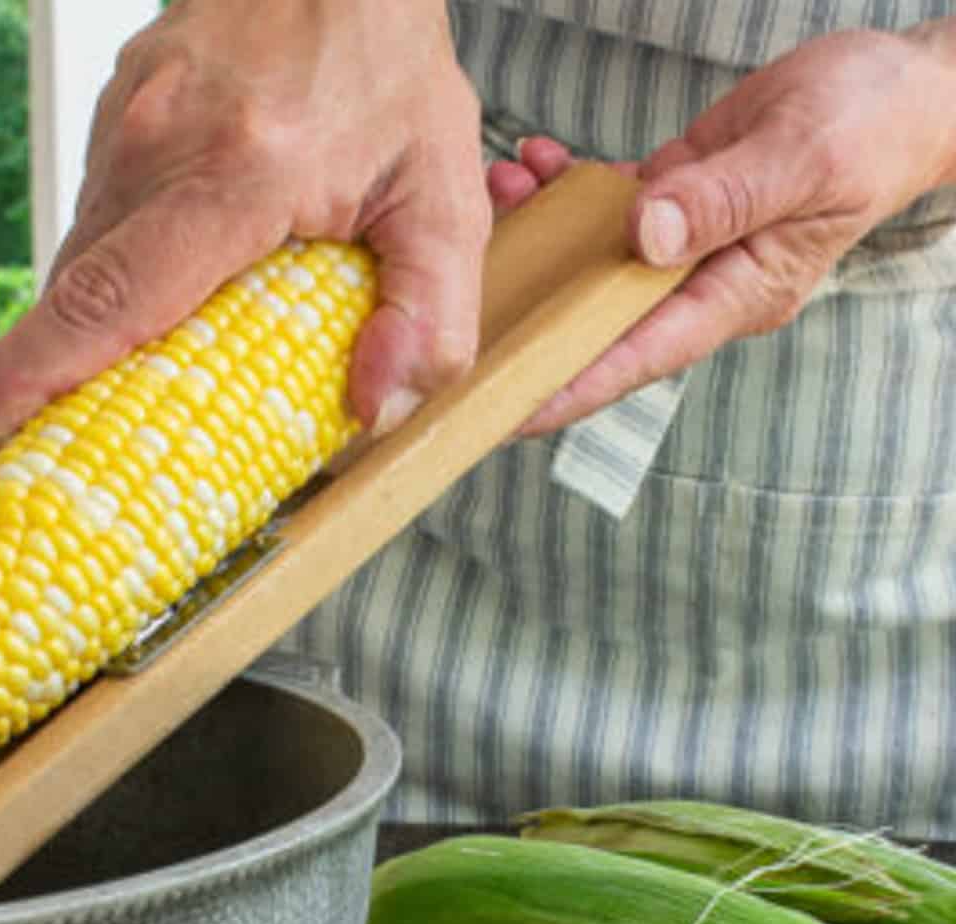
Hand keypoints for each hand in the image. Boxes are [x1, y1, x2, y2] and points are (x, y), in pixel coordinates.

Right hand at [0, 0, 489, 460]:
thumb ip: (430, 310)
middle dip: (43, 385)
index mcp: (234, 172)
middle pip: (75, 293)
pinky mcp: (122, 115)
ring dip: (83, 336)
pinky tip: (145, 317)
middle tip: (39, 455)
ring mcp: (126, 122)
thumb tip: (377, 407)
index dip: (34, 380)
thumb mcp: (445, 195)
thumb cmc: (388, 65)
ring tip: (95, 401)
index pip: (108, 296)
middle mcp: (156, 143)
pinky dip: (111, 282)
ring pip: (82, 259)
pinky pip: (101, 222)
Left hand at [489, 24, 955, 437]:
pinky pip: (600, 211)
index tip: (502, 408)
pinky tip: (533, 162)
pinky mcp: (669, 208)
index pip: (635, 359)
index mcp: (734, 297)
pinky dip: (562, 188)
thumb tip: (645, 236)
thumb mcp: (805, 157)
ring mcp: (679, 249)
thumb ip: (725, 199)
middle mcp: (697, 285)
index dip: (565, 387)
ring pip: (587, 263)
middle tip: (453, 317)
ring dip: (535, 235)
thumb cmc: (871, 127)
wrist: (895, 90)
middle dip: (526, 318)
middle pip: (594, 324)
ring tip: (498, 190)